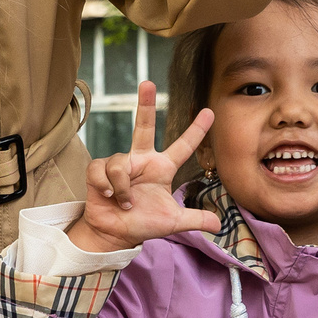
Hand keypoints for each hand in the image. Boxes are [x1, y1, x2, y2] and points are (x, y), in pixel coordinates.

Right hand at [72, 82, 218, 253]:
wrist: (115, 234)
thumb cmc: (143, 223)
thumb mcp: (173, 222)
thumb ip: (195, 219)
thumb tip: (219, 226)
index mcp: (162, 168)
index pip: (183, 146)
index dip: (196, 130)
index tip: (209, 112)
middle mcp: (141, 160)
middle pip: (144, 126)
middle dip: (145, 104)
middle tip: (148, 82)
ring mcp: (120, 164)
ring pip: (119, 162)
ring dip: (123, 187)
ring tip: (125, 203)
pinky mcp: (98, 170)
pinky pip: (103, 170)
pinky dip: (108, 186)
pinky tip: (109, 196)